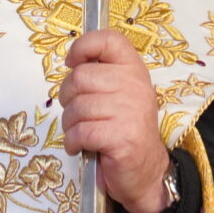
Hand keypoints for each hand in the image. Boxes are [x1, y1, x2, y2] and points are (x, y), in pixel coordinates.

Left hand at [58, 29, 170, 212]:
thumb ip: (99, 75)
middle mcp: (135, 86)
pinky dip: (73, 142)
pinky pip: (79, 132)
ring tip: (84, 133)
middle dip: (68, 98)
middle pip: (79, 76)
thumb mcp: (116, 95)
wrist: (144, 172)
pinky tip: (82, 147)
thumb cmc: (123, 130)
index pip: (109, 40)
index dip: (83, 47)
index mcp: (133, 70)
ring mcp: (130, 111)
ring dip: (71, 124)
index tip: (73, 63)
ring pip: (76, 107)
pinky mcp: (122, 137)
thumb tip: (70, 63)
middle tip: (79, 113)